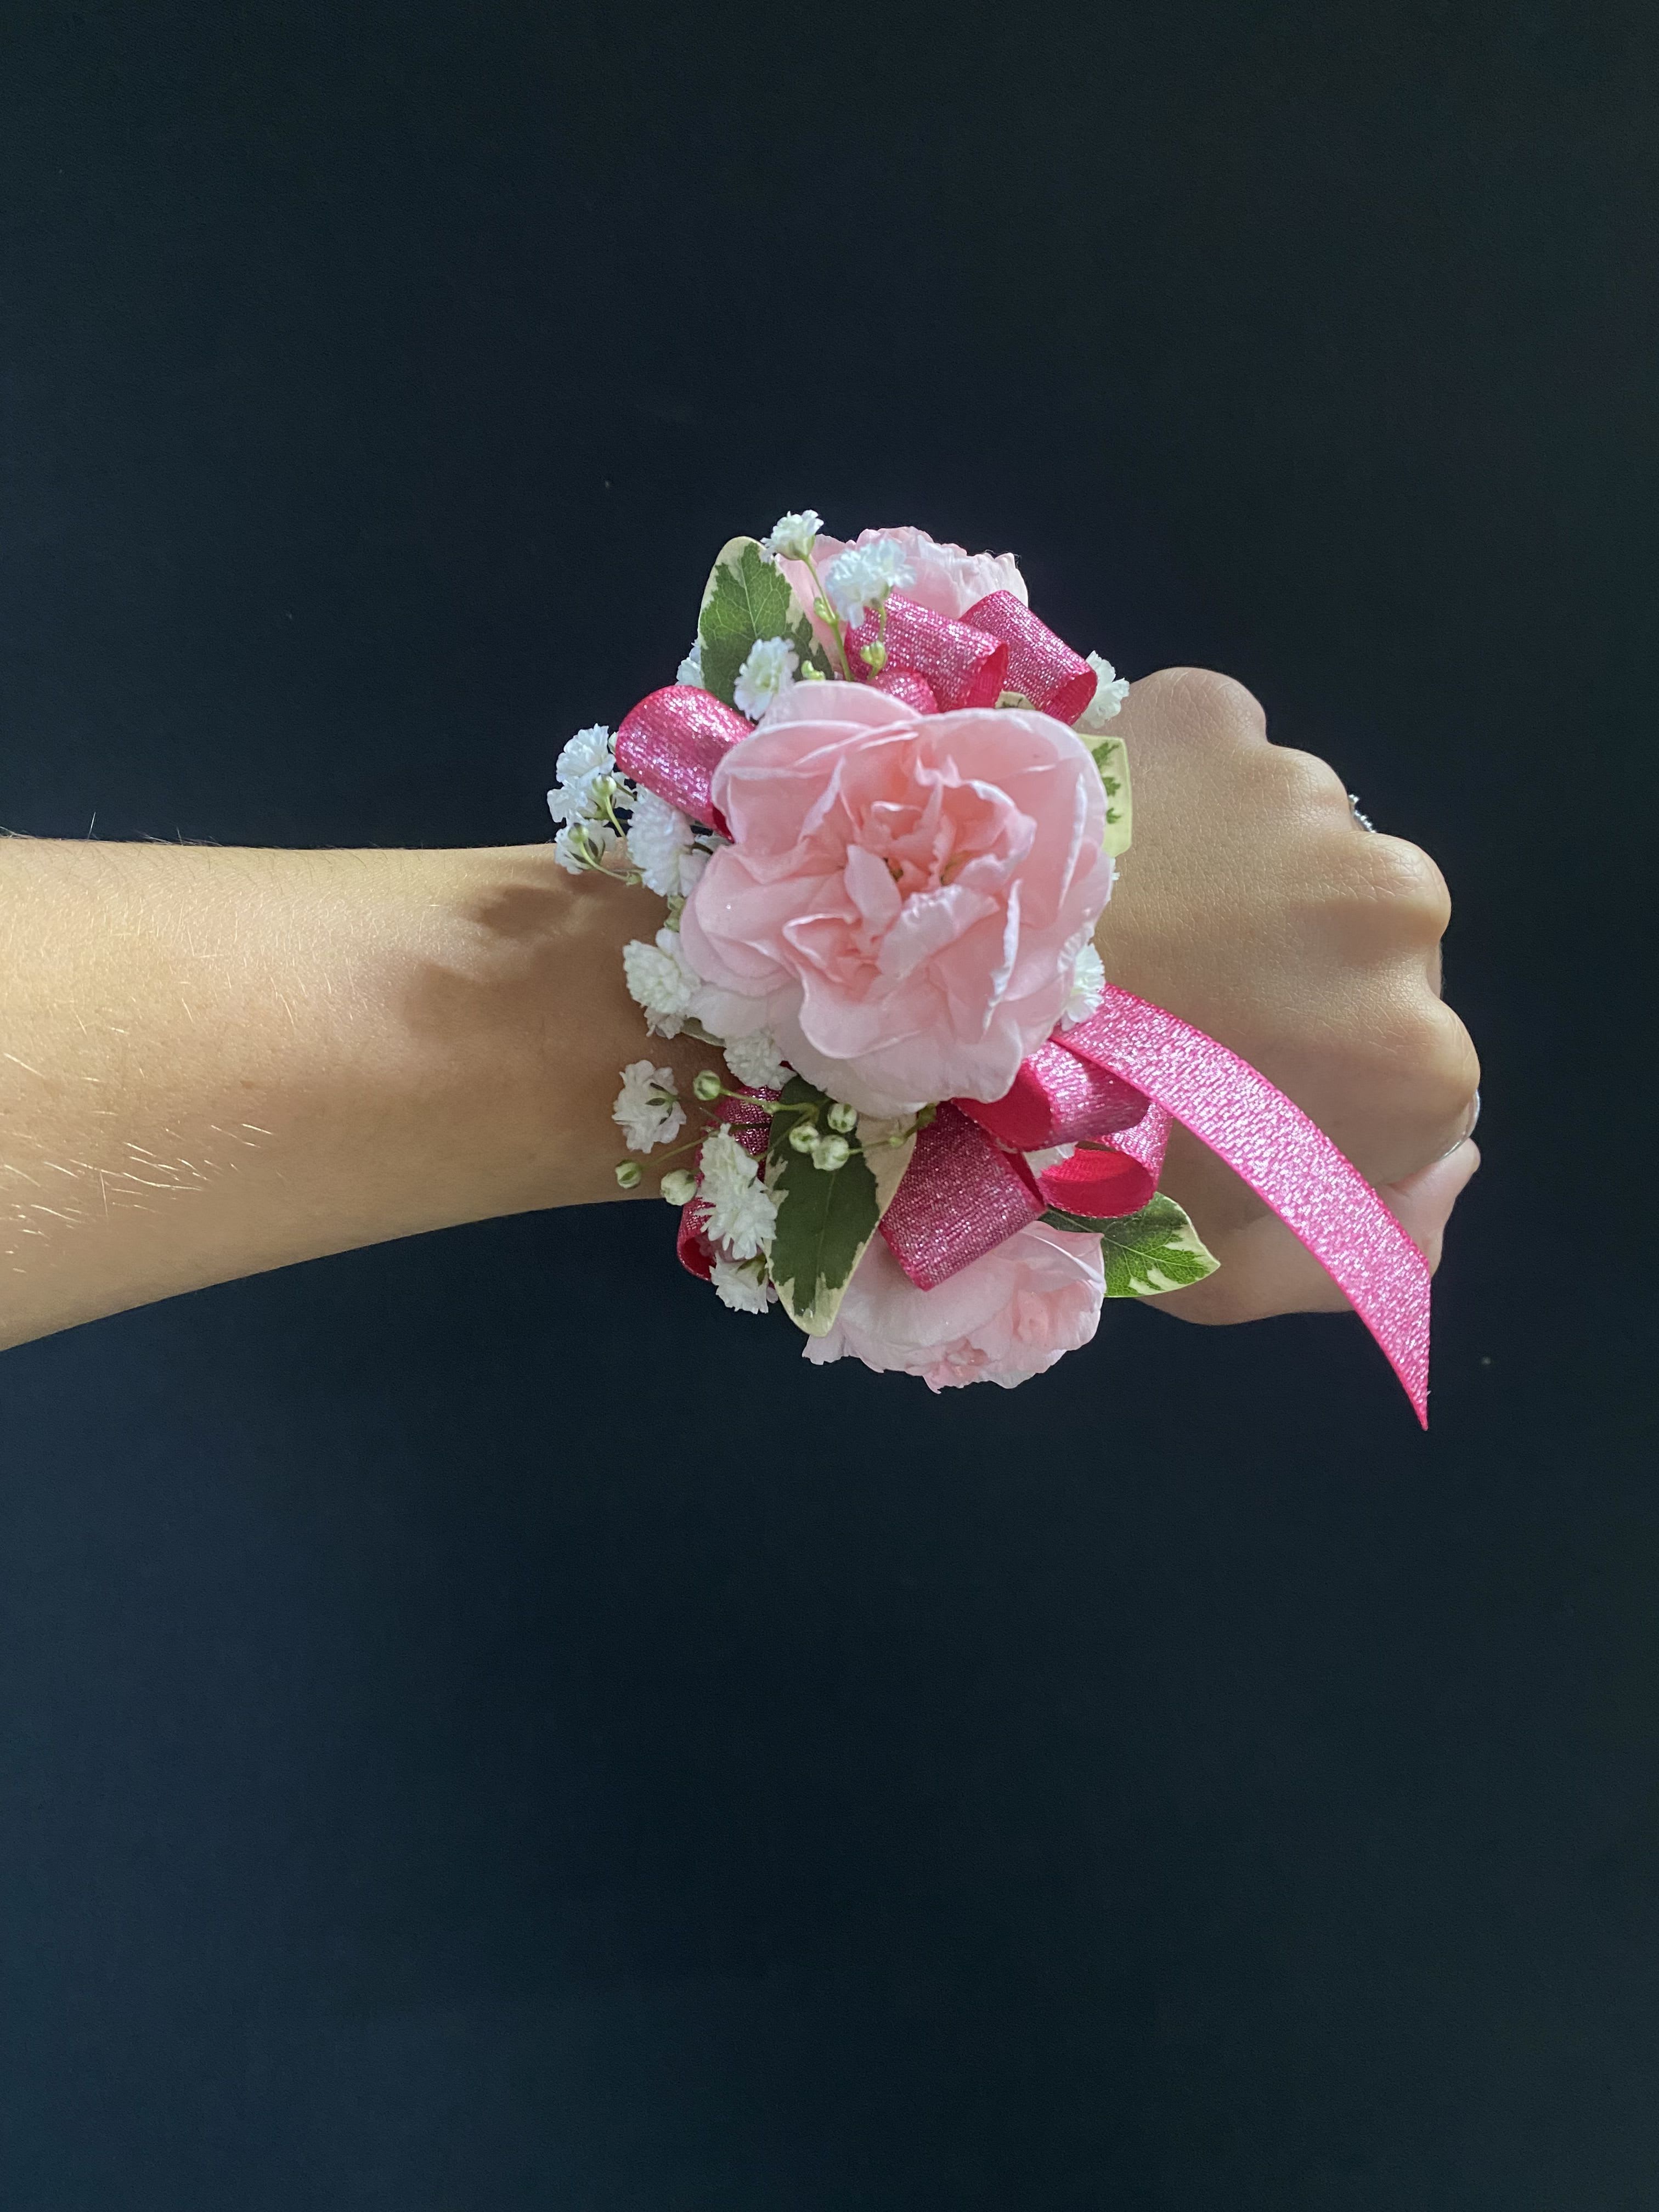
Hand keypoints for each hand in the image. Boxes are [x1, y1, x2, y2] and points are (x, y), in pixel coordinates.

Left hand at [1093, 668, 1480, 1321]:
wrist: (910, 1017)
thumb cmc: (1066, 1173)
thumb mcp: (1222, 1274)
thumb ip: (1368, 1246)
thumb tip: (1455, 1165)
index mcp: (1417, 1058)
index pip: (1414, 1071)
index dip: (1319, 1083)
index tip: (1224, 1088)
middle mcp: (1394, 912)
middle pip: (1370, 946)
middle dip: (1289, 970)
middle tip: (1165, 1005)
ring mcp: (1304, 797)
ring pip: (1297, 840)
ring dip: (1233, 876)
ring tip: (1120, 928)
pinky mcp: (1206, 716)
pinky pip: (1213, 752)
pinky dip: (1169, 791)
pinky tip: (1096, 856)